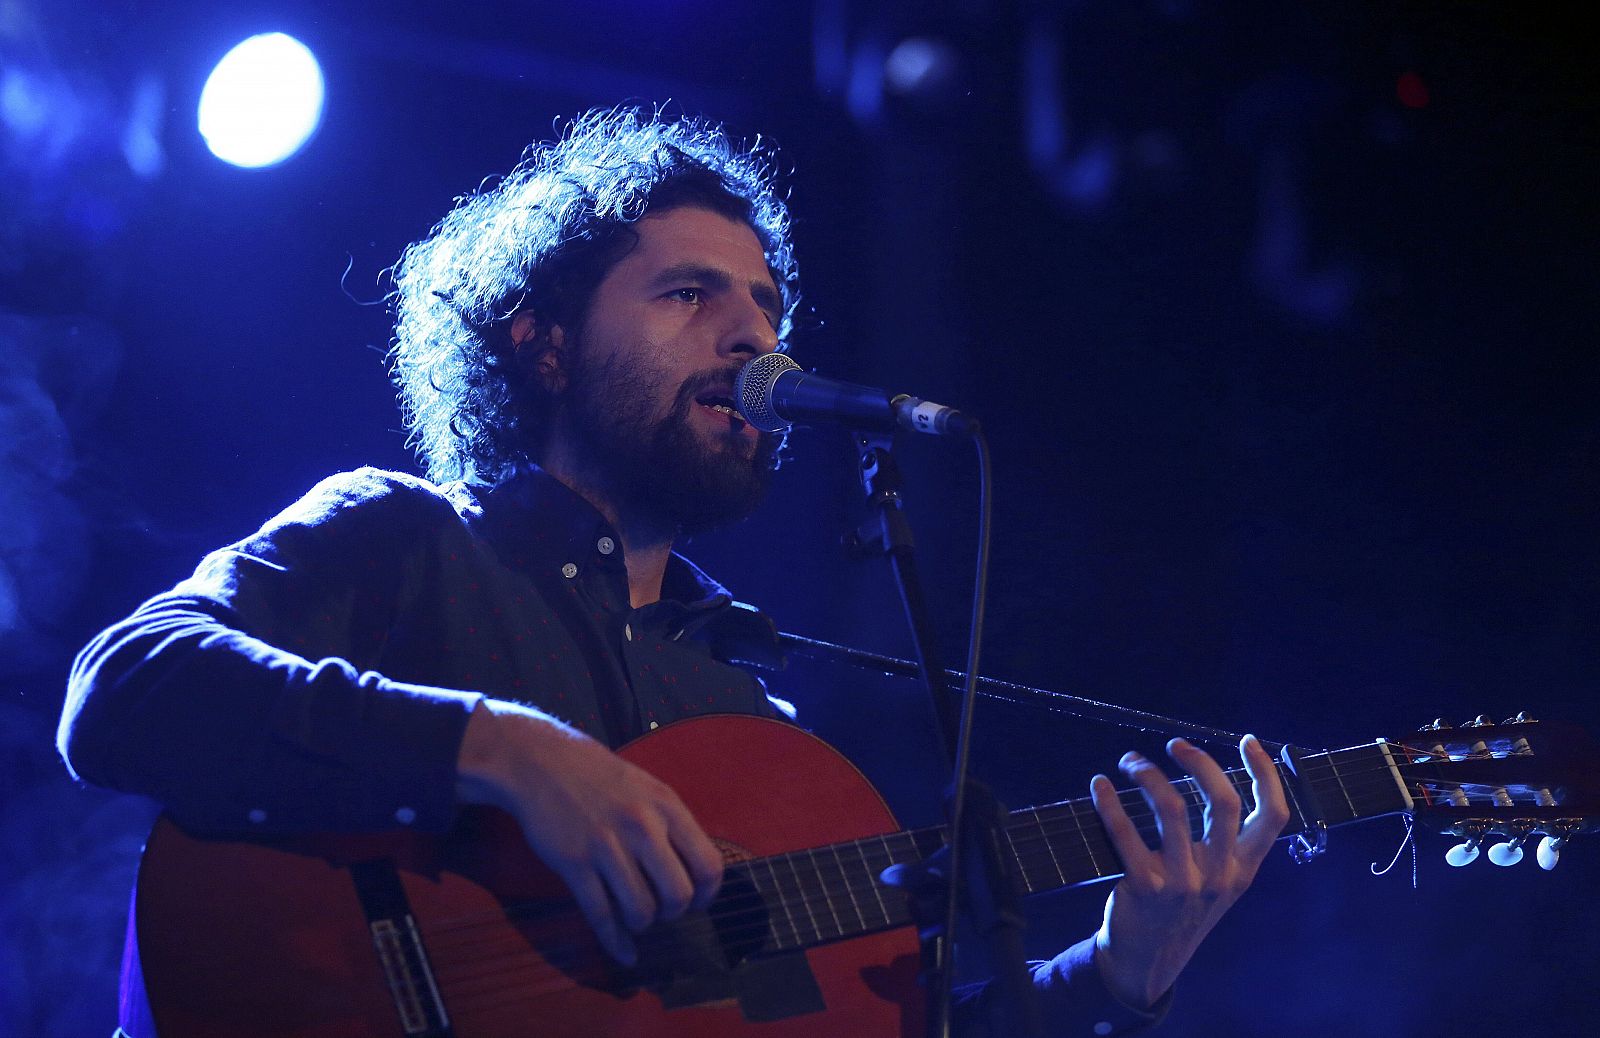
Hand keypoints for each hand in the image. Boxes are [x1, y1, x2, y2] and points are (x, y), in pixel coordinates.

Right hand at [455, 699, 723, 965]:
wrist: (540, 762)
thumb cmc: (599, 778)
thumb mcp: (647, 788)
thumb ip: (672, 825)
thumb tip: (696, 871)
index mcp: (666, 806)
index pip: (708, 865)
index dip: (706, 895)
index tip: (696, 902)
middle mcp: (642, 827)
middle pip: (678, 895)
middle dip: (673, 912)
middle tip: (661, 908)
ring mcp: (606, 846)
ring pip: (641, 910)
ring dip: (642, 923)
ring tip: (635, 914)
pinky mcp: (574, 863)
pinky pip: (602, 915)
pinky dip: (616, 942)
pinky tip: (625, 953)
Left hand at [1089, 734, 1288, 1008]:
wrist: (1145, 963)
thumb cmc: (1180, 910)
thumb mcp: (1217, 883)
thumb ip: (1225, 844)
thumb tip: (1212, 779)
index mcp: (1243, 870)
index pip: (1272, 817)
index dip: (1265, 774)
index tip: (1248, 741)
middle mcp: (1218, 875)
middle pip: (1223, 802)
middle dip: (1200, 762)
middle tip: (1175, 745)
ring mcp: (1183, 883)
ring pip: (1172, 808)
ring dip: (1147, 774)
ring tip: (1129, 761)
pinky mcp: (1145, 887)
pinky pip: (1125, 833)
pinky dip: (1110, 802)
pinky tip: (1099, 785)